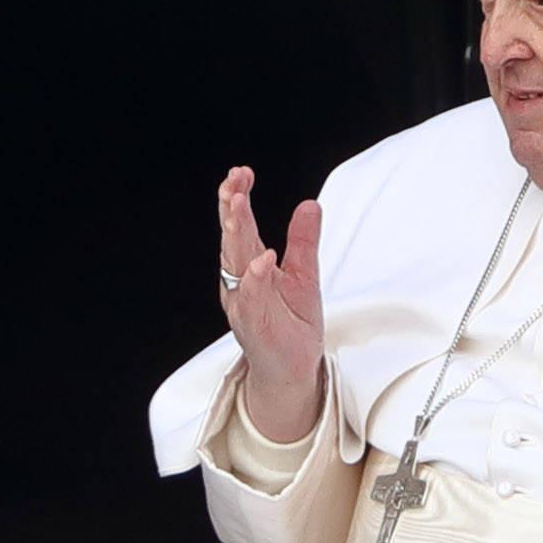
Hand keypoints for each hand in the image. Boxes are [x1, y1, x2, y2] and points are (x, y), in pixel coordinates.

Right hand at [216, 166, 325, 444]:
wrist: (293, 369)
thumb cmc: (292, 323)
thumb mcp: (304, 275)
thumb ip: (303, 241)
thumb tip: (310, 204)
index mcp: (251, 266)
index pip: (240, 226)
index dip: (236, 199)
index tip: (240, 172)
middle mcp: (241, 282)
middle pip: (233, 239)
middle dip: (232, 210)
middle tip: (234, 183)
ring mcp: (244, 303)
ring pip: (235, 264)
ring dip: (236, 235)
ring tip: (239, 206)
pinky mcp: (254, 325)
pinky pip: (252, 299)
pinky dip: (255, 280)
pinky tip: (262, 260)